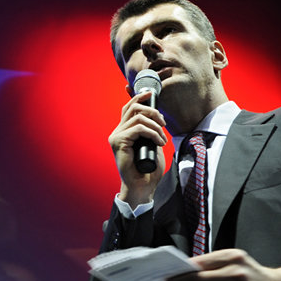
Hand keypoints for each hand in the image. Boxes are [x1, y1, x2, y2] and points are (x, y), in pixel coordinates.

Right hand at [108, 90, 167, 207]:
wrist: (142, 187)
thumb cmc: (148, 169)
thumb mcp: (152, 145)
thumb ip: (151, 132)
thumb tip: (157, 119)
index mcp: (123, 131)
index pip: (128, 108)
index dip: (138, 97)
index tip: (151, 94)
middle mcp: (117, 132)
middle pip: (132, 107)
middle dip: (152, 111)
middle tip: (163, 123)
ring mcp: (116, 137)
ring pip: (137, 116)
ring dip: (155, 125)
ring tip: (163, 138)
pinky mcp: (119, 142)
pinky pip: (138, 128)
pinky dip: (152, 133)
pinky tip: (159, 142)